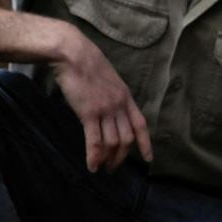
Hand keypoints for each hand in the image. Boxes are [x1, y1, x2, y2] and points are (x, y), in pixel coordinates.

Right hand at [52, 31, 151, 172]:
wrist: (73, 53)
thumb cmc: (86, 64)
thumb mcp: (108, 80)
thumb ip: (112, 96)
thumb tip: (109, 111)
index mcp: (126, 96)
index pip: (141, 124)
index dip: (145, 143)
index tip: (148, 158)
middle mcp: (119, 105)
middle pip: (127, 138)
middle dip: (122, 156)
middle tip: (114, 167)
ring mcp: (106, 110)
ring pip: (113, 142)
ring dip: (108, 159)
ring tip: (103, 168)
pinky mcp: (89, 113)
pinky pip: (95, 141)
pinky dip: (94, 156)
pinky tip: (92, 166)